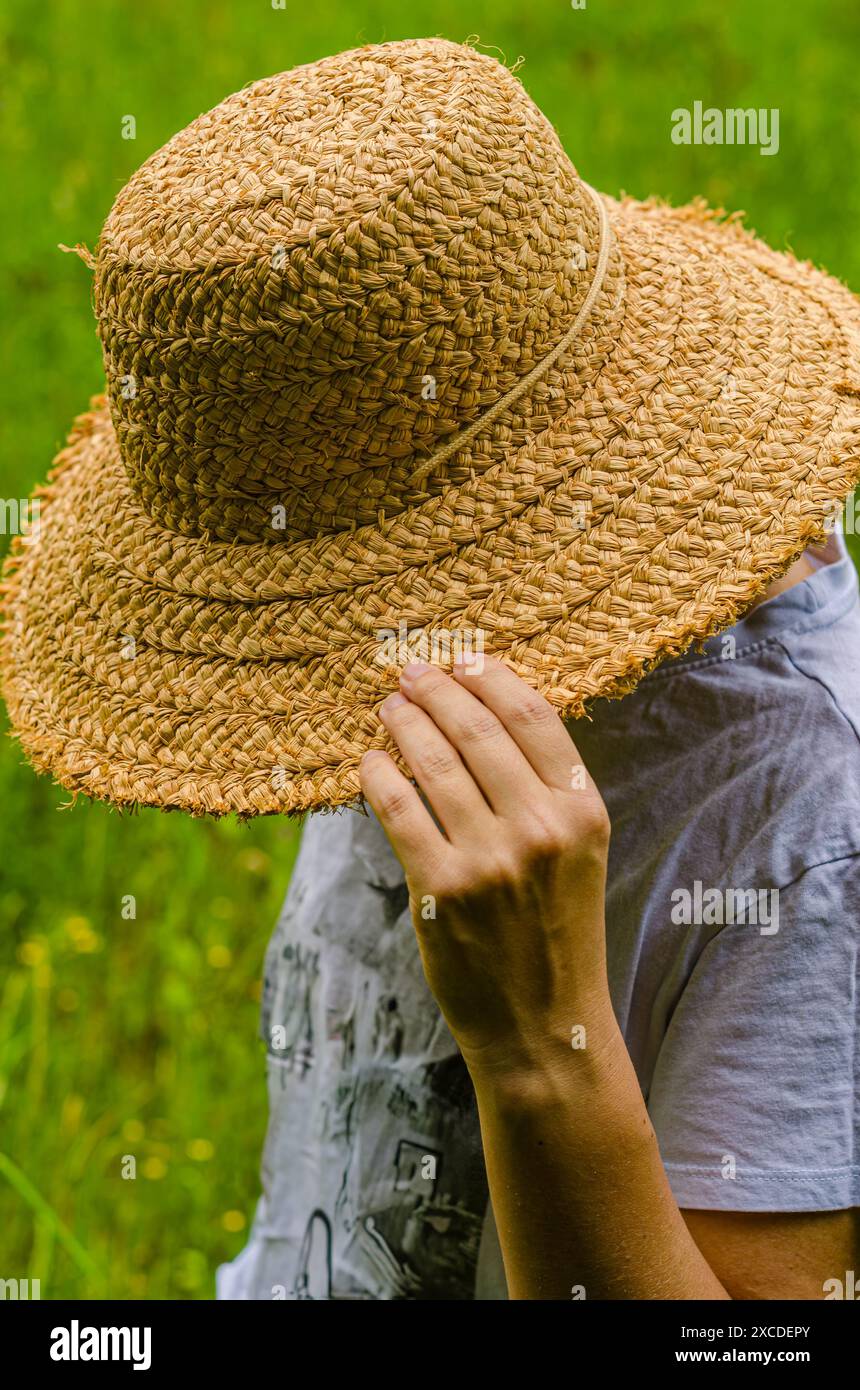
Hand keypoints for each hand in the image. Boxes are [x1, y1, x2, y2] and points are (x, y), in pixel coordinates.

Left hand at [359, 655, 611, 1081]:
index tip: (461, 657)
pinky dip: (377, 775)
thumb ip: (544, 792)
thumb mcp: (576, 857)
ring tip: (388, 708)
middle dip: (436, 688)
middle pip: (476, 728)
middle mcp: (540, 829)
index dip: (490, 675)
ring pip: (432, 761)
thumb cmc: (555, 934)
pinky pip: (397, 809)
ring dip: (402, 723)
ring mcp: (489, 859)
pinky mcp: (439, 890)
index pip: (533, 715)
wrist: (542, 1028)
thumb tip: (483, 714)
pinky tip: (369, 762)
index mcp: (583, 813)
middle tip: (408, 673)